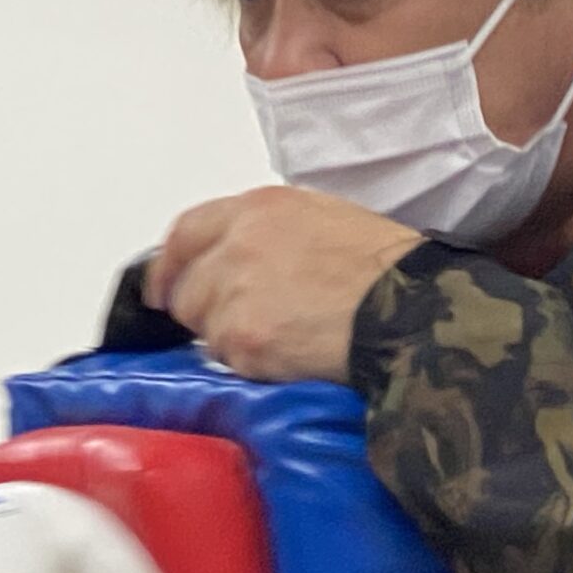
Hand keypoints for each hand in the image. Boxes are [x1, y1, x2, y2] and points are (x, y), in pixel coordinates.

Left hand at [143, 186, 422, 383]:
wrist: (411, 309)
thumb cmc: (384, 270)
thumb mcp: (323, 223)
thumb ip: (266, 237)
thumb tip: (231, 264)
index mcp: (260, 208)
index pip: (186, 232)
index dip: (168, 266)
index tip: (161, 288)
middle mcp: (239, 242)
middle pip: (186, 288)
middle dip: (205, 312)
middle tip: (246, 325)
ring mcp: (236, 290)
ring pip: (203, 327)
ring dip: (231, 339)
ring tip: (284, 335)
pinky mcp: (243, 335)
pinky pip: (227, 359)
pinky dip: (252, 364)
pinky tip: (291, 353)